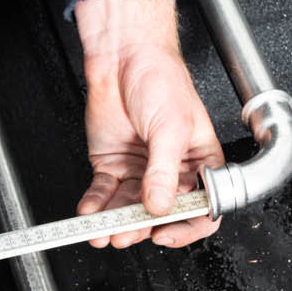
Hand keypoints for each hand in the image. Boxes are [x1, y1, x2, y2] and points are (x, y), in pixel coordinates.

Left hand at [73, 0, 223, 248]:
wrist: (124, 57)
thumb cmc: (160, 79)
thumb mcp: (171, 126)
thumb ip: (164, 170)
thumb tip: (160, 205)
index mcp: (199, 163)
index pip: (202, 207)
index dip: (186, 227)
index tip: (163, 233)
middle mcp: (171, 172)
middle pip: (160, 214)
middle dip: (142, 227)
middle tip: (126, 233)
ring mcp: (141, 171)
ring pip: (129, 209)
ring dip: (116, 222)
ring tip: (104, 230)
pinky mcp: (113, 166)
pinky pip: (104, 194)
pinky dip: (96, 206)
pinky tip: (89, 214)